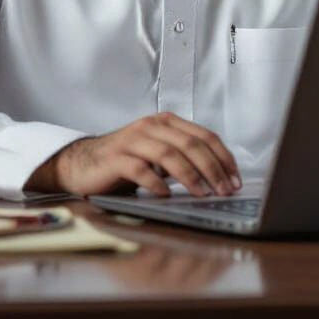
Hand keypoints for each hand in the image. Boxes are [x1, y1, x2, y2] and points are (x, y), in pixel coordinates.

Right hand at [26, 112, 240, 197]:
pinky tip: (166, 195)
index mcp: (166, 123)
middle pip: (190, 144)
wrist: (82, 163)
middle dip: (212, 169)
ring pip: (169, 154)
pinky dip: (156, 183)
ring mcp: (133, 141)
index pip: (204, 136)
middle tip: (225, 190)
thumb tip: (218, 179)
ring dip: (190, 175)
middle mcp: (151, 126)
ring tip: (203, 194)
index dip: (223, 158)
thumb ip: (183, 159)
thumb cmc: (125, 162)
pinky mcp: (115, 158)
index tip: (235, 179)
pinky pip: (140, 169)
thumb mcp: (158, 156)